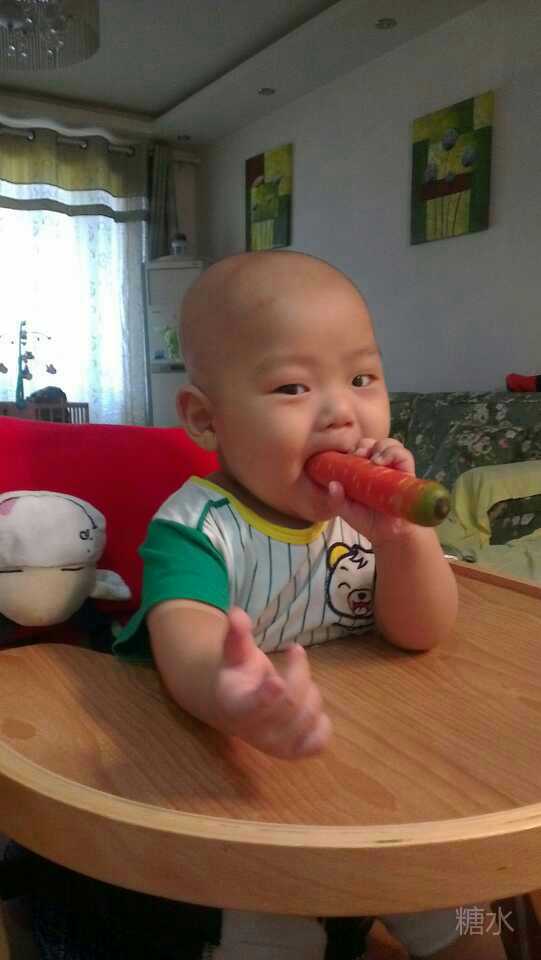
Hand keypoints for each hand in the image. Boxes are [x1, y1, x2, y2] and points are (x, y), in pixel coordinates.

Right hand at [214, 607, 331, 759]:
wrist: (237, 709)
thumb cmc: (238, 676)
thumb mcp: (234, 654)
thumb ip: (236, 635)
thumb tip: (237, 613)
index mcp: (236, 706)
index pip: (251, 706)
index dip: (266, 697)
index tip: (277, 682)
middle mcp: (255, 732)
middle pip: (291, 701)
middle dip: (299, 671)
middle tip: (295, 651)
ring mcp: (277, 746)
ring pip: (310, 714)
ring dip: (310, 690)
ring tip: (298, 680)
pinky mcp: (297, 752)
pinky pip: (321, 739)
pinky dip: (322, 722)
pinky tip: (310, 707)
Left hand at [324, 438, 416, 545]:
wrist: (388, 535)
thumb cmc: (367, 520)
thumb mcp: (346, 510)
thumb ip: (336, 499)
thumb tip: (332, 485)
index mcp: (362, 470)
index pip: (357, 449)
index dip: (350, 448)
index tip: (345, 455)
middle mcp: (378, 466)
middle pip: (372, 443)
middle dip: (364, 445)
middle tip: (358, 455)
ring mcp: (394, 468)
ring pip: (389, 444)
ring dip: (379, 447)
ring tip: (372, 459)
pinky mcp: (407, 473)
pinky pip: (404, 455)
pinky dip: (393, 453)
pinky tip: (382, 462)